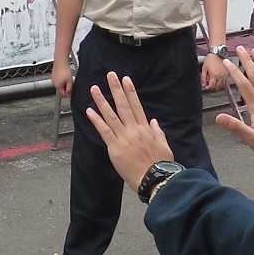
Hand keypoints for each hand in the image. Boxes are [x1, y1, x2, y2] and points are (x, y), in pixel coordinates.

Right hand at [51, 56, 74, 99]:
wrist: (60, 62)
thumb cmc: (64, 70)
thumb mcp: (70, 81)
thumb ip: (69, 88)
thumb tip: (68, 93)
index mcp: (58, 86)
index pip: (62, 94)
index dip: (67, 94)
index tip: (70, 92)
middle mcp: (54, 83)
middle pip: (60, 89)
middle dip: (65, 88)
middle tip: (70, 85)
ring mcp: (53, 79)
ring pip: (59, 84)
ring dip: (63, 83)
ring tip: (67, 79)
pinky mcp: (53, 75)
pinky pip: (58, 79)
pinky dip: (61, 79)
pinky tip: (64, 75)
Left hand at [84, 72, 174, 191]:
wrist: (155, 179)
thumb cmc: (161, 165)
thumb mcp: (164, 146)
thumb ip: (158, 132)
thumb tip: (153, 121)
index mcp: (146, 129)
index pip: (136, 106)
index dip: (130, 92)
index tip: (126, 80)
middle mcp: (134, 130)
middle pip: (123, 105)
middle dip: (116, 89)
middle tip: (110, 75)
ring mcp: (124, 138)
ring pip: (111, 115)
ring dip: (102, 101)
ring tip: (94, 88)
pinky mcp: (115, 148)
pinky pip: (104, 131)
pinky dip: (96, 120)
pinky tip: (89, 111)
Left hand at [200, 51, 232, 92]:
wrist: (217, 53)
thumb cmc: (210, 59)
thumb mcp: (204, 68)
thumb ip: (203, 77)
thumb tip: (203, 84)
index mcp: (214, 75)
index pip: (212, 86)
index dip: (208, 87)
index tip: (206, 87)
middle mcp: (220, 75)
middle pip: (217, 86)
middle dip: (213, 87)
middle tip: (210, 84)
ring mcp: (225, 74)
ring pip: (223, 85)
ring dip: (218, 85)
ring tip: (215, 82)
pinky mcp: (228, 73)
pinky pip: (226, 81)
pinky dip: (223, 82)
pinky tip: (220, 80)